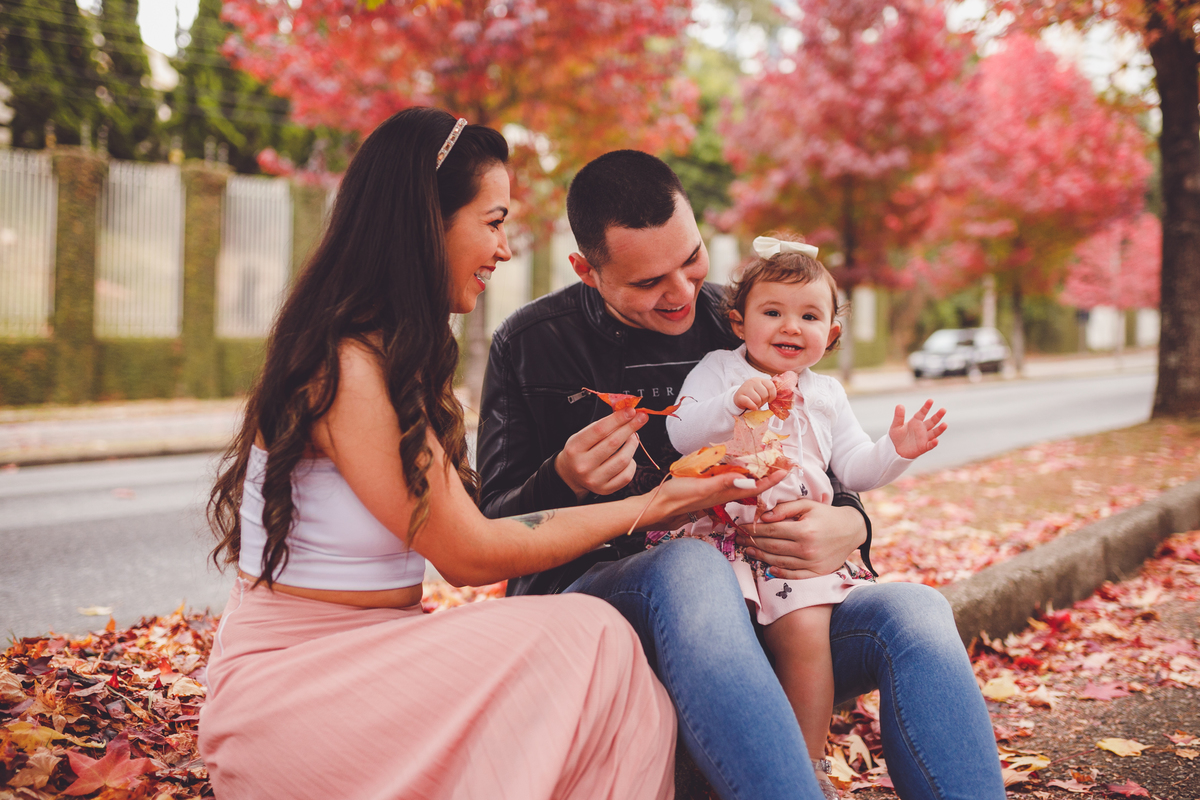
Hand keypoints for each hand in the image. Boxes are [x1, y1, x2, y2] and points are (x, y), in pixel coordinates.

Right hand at [555, 409, 647, 499]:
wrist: (570, 475)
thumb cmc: (580, 451)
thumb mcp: (582, 435)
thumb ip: (603, 426)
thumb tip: (628, 414)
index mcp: (575, 448)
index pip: (600, 430)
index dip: (618, 419)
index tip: (631, 410)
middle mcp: (583, 465)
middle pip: (613, 443)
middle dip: (630, 427)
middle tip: (641, 418)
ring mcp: (594, 480)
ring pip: (623, 459)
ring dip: (632, 444)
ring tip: (633, 437)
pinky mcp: (605, 489)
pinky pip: (627, 475)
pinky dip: (631, 463)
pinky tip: (628, 456)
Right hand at [647, 469, 786, 527]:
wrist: (657, 507)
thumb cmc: (677, 498)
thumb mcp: (701, 488)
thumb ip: (723, 483)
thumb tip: (748, 480)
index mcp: (725, 493)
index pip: (755, 486)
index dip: (771, 478)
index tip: (786, 469)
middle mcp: (723, 494)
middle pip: (751, 485)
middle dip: (767, 476)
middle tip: (780, 465)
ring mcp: (714, 493)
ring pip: (740, 484)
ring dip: (753, 475)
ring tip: (764, 465)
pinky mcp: (705, 490)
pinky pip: (727, 482)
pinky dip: (736, 474)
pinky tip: (735, 469)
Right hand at [734, 377, 775, 411]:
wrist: (739, 398)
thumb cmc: (754, 395)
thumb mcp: (762, 390)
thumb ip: (769, 391)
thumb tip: (781, 398)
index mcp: (760, 380)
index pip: (771, 386)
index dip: (772, 395)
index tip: (770, 400)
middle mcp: (752, 381)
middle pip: (764, 394)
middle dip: (764, 401)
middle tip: (760, 401)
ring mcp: (745, 388)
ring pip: (757, 399)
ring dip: (758, 404)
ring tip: (755, 404)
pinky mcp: (739, 396)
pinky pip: (750, 403)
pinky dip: (753, 407)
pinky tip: (753, 407)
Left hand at [735, 500, 865, 579]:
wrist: (852, 530)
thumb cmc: (826, 515)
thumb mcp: (808, 505)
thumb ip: (785, 508)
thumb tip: (764, 516)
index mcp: (804, 530)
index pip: (771, 530)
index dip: (753, 529)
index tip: (741, 527)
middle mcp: (807, 548)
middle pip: (772, 547)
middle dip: (752, 543)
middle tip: (739, 539)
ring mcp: (812, 563)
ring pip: (779, 562)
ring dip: (760, 557)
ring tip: (748, 551)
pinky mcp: (817, 572)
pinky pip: (794, 576)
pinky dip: (780, 573)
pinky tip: (768, 569)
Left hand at [888, 399, 946, 458]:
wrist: (895, 450)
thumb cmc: (896, 437)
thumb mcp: (895, 426)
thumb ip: (899, 416)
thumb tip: (899, 405)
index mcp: (915, 421)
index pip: (922, 413)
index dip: (926, 407)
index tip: (931, 400)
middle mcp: (922, 428)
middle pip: (932, 421)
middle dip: (938, 416)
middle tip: (943, 409)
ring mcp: (924, 438)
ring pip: (934, 432)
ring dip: (940, 429)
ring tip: (945, 424)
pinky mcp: (924, 447)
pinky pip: (930, 445)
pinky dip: (933, 443)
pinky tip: (936, 440)